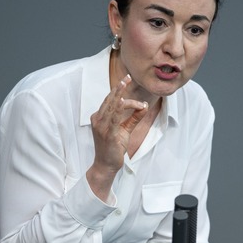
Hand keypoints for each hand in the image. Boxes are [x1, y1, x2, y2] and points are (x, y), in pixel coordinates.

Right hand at [87, 74, 147, 200]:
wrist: (106, 165)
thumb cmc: (114, 148)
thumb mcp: (125, 130)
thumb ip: (134, 118)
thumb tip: (144, 106)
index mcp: (99, 117)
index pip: (109, 100)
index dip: (118, 90)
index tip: (126, 80)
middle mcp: (98, 119)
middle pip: (110, 100)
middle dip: (119, 88)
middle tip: (127, 77)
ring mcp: (101, 126)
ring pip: (112, 106)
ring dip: (122, 96)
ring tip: (128, 84)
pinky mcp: (107, 133)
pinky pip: (114, 118)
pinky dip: (120, 109)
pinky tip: (126, 102)